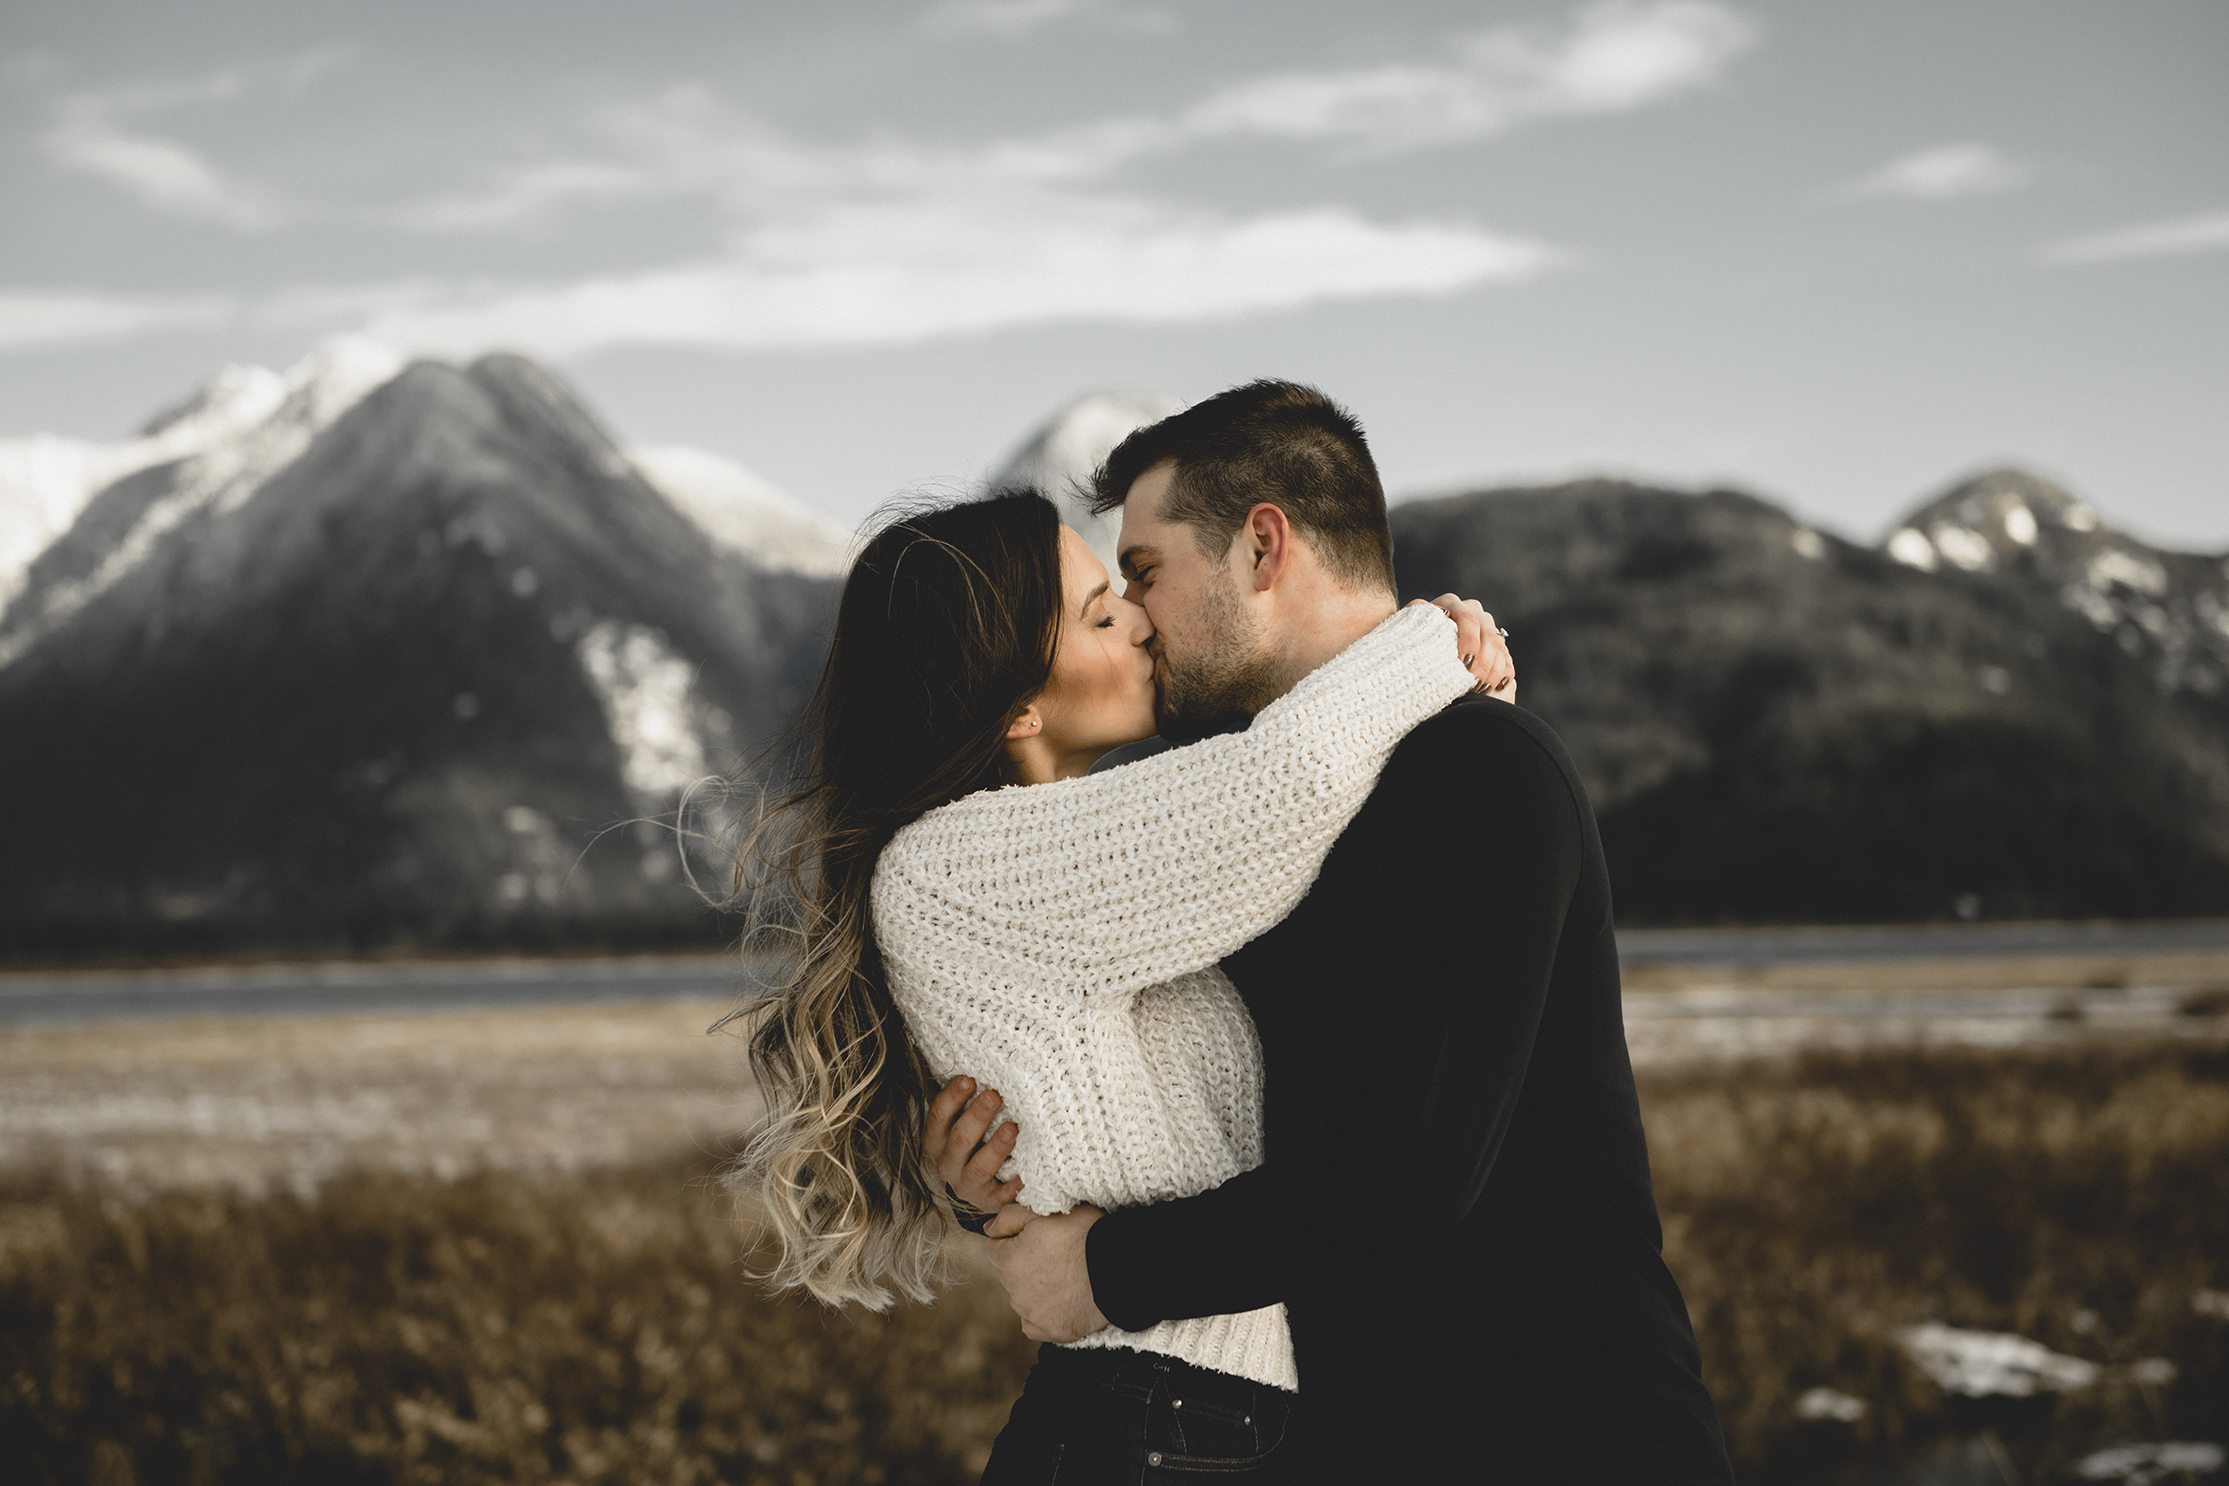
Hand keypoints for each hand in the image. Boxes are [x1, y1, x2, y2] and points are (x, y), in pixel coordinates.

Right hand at [923, 1074, 1023, 1214]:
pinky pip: (1004, 1195)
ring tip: (1012, 1128)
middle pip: (958, 1141)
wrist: (989, 1184)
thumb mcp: (963, 1115)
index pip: (937, 1117)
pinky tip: (1028, 1170)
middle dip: (976, 1117)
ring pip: (979, 1169)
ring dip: (995, 1148)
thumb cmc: (979, 1138)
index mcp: (937, 1141)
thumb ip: (962, 1092)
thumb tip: (962, 1047)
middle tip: (994, 1096)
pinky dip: (1016, 1184)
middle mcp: (948, 1165)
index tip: (970, 1079)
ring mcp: (969, 1186)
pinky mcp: (993, 1202)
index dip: (951, 1098)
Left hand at [987, 1205, 1109, 1342]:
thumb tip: (988, 1229)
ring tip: (1065, 1275)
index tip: (1038, 1237)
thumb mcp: (1045, 1211)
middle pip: (1008, 1274)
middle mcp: (1014, 1292)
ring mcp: (1032, 1315)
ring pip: (1022, 1298)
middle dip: (1022, 1263)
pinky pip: (1035, 1324)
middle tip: (1054, 1253)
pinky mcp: (1051, 1332)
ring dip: (1034, 1287)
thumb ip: (1009, 1217)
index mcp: (1009, 1261)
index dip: (1015, 1239)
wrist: (1120, 1269)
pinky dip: (1043, 1313)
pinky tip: (1062, 1299)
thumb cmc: (1084, 1234)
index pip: (995, 1248)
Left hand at [1409, 594, 1515, 702]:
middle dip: (1483, 662)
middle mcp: (1471, 609)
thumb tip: (1417, 618)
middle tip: (1474, 684)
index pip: (1468, 619)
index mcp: (1450, 603)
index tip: (1464, 665)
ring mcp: (1486, 625)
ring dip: (1494, 670)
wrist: (1417, 652)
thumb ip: (1409, 621)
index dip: (1470, 642)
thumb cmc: (1407, 642)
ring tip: (1482, 690)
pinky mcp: (1495, 643)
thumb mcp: (1404, 630)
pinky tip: (1497, 687)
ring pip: (1499, 647)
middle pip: (1487, 634)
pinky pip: (1506, 657)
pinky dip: (1504, 673)